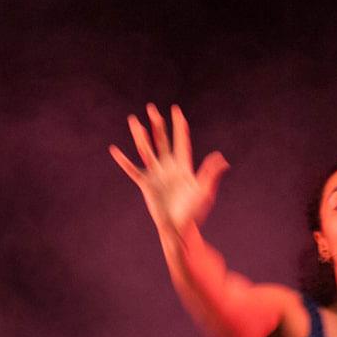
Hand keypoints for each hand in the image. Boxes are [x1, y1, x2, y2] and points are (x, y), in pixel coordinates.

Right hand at [109, 103, 228, 234]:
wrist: (178, 228)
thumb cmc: (194, 213)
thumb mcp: (204, 192)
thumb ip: (210, 174)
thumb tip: (222, 159)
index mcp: (183, 167)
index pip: (181, 141)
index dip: (179, 126)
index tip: (176, 111)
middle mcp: (168, 167)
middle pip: (162, 141)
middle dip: (157, 125)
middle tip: (151, 108)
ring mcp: (156, 175)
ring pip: (146, 150)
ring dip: (140, 136)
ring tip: (133, 120)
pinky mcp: (146, 184)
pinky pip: (132, 170)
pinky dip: (123, 161)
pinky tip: (114, 150)